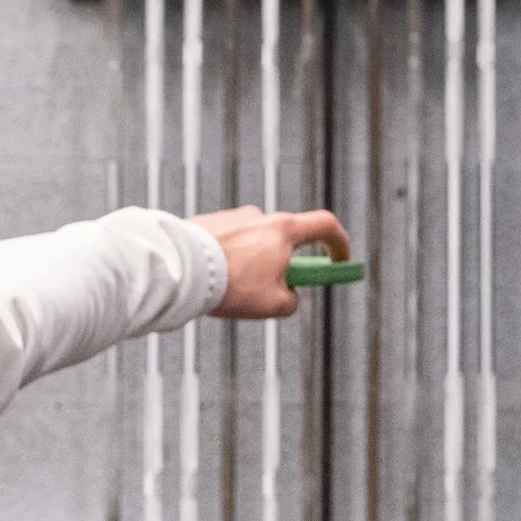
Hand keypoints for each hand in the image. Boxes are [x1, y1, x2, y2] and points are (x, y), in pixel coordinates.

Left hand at [193, 206, 350, 319]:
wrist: (180, 270)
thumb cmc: (230, 286)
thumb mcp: (272, 304)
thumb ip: (291, 300)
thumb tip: (288, 296)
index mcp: (284, 229)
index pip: (325, 225)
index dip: (339, 243)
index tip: (340, 260)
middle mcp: (259, 216)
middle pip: (283, 239)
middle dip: (281, 265)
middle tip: (267, 291)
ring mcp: (231, 217)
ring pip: (250, 244)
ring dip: (248, 265)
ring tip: (227, 292)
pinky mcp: (205, 223)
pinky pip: (224, 244)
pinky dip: (224, 262)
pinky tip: (209, 282)